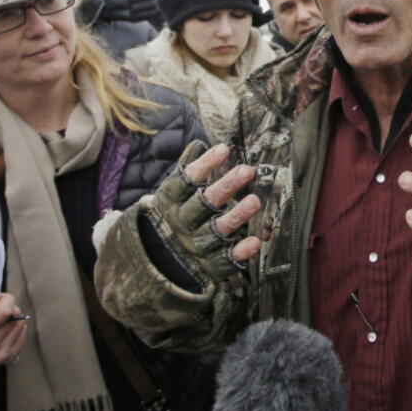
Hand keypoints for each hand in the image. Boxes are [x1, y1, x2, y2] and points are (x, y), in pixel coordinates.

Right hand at [0, 288, 28, 367]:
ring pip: (20, 327)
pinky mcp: (7, 359)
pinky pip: (22, 336)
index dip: (6, 300)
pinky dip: (17, 329)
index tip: (1, 297)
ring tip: (1, 320)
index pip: (3, 313)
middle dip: (10, 308)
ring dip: (14, 318)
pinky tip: (6, 328)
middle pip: (13, 319)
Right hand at [154, 141, 262, 273]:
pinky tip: (255, 242)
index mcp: (171, 203)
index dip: (204, 165)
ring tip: (255, 201)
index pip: (186, 181)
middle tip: (247, 170)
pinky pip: (225, 260)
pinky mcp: (209, 265)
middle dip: (226, 187)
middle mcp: (183, 224)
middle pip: (204, 204)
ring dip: (236, 216)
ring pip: (217, 230)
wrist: (156, 261)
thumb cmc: (172, 217)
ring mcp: (197, 245)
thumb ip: (186, 171)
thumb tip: (199, 144)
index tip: (223, 149)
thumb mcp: (172, 194)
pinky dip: (240, 252)